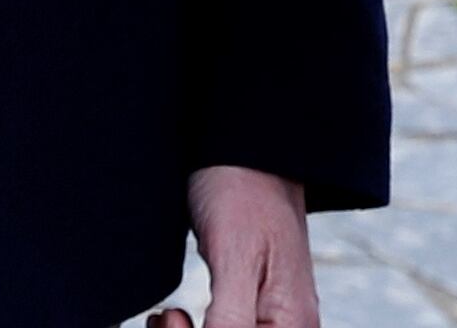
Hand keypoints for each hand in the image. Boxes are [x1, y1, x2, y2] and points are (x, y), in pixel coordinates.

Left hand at [157, 165, 309, 327]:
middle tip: (166, 319)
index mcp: (290, 326)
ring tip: (167, 317)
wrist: (247, 147)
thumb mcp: (233, 257)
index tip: (174, 321)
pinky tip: (173, 318)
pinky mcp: (250, 310)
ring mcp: (270, 321)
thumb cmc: (243, 191)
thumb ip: (230, 321)